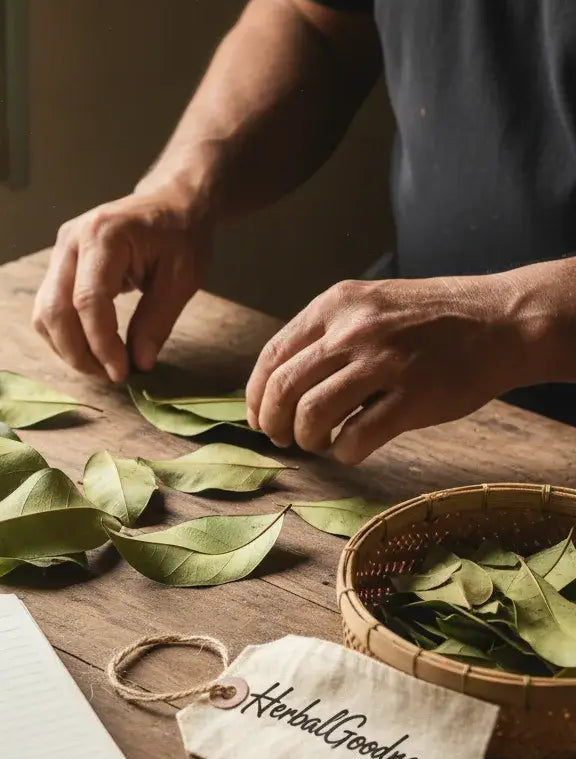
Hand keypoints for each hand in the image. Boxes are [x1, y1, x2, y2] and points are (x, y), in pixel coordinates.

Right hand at [32, 187, 211, 381]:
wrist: (170, 202)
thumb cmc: (180, 234)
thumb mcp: (182, 278)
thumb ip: (158, 321)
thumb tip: (139, 363)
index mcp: (104, 236)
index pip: (88, 301)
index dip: (101, 344)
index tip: (122, 372)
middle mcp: (71, 241)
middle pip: (55, 310)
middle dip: (79, 353)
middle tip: (110, 376)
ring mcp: (59, 252)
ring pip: (44, 314)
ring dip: (68, 349)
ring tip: (101, 366)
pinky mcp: (58, 265)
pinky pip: (48, 309)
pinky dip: (64, 336)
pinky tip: (91, 348)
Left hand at [245, 274, 537, 463]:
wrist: (503, 321)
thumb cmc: (431, 321)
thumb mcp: (369, 306)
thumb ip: (325, 336)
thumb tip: (276, 387)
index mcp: (335, 306)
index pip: (273, 356)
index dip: (256, 396)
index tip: (257, 418)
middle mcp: (353, 330)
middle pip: (283, 389)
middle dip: (274, 423)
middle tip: (283, 438)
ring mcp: (384, 362)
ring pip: (312, 414)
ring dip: (308, 439)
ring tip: (320, 442)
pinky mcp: (414, 396)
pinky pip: (357, 437)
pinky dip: (345, 452)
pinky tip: (352, 449)